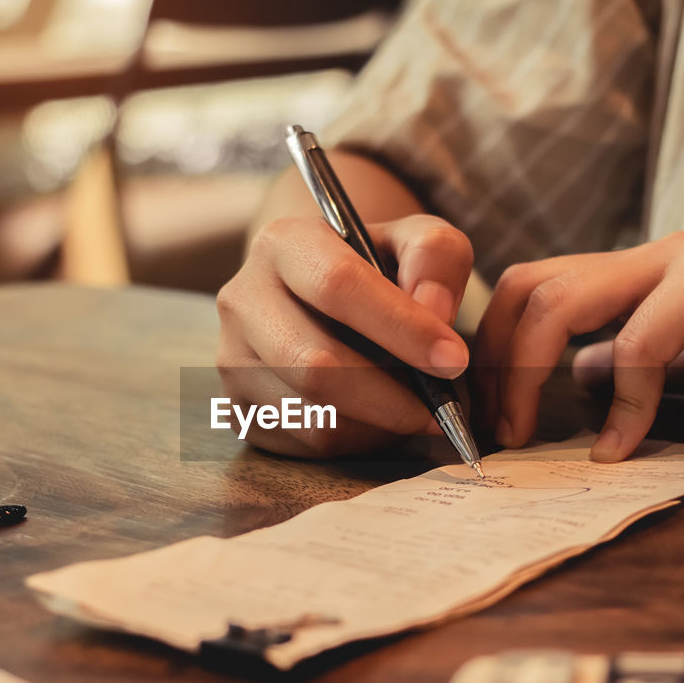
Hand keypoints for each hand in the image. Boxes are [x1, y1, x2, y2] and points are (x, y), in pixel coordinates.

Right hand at [216, 214, 473, 455]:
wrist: (317, 295)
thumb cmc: (374, 267)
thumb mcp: (414, 240)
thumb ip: (436, 257)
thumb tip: (434, 312)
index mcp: (282, 243)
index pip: (337, 286)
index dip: (401, 328)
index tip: (453, 359)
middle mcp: (242, 300)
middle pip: (315, 365)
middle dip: (390, 395)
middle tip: (440, 406)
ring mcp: (230, 359)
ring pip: (313, 415)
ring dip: (378, 423)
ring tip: (412, 407)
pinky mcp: (238, 408)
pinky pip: (307, 443)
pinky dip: (357, 440)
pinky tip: (378, 416)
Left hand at [475, 231, 683, 461]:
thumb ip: (629, 364)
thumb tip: (575, 383)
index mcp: (634, 271)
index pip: (534, 288)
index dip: (498, 346)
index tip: (487, 410)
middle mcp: (647, 256)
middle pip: (529, 286)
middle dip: (495, 358)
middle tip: (491, 425)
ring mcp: (679, 260)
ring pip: (563, 303)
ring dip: (528, 374)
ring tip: (525, 432)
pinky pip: (637, 344)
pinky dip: (620, 403)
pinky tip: (620, 448)